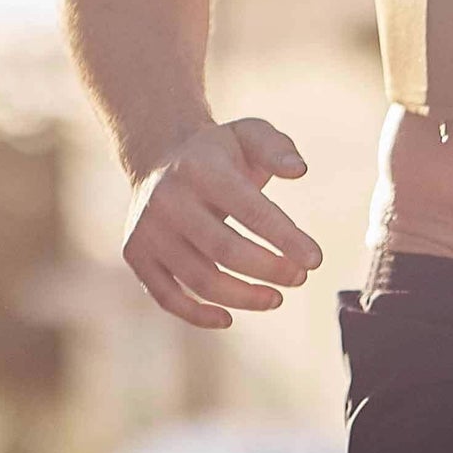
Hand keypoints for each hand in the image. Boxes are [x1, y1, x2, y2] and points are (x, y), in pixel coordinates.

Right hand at [121, 117, 324, 328]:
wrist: (160, 156)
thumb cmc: (218, 155)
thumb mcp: (249, 135)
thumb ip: (278, 148)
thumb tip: (299, 170)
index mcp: (200, 168)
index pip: (250, 210)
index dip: (286, 239)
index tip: (315, 260)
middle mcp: (168, 199)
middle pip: (226, 251)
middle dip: (271, 270)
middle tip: (300, 278)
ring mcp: (148, 229)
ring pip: (201, 280)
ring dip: (245, 298)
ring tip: (275, 298)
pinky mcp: (137, 253)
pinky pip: (167, 296)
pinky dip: (198, 315)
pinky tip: (229, 318)